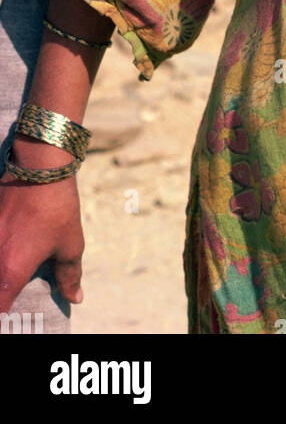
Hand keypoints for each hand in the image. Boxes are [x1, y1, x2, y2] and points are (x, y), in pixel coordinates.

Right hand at [0, 169, 84, 310]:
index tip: (15, 323)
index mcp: (10, 273)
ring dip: (2, 276)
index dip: (5, 322)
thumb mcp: (70, 244)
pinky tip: (11, 247)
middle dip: (3, 297)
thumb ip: (69, 275)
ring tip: (14, 275)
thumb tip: (74, 297)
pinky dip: (1, 252)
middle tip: (16, 299)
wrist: (39, 166)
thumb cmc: (57, 207)